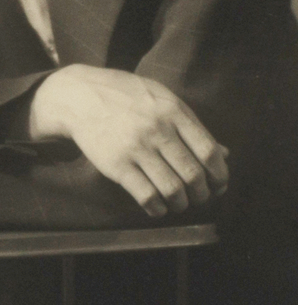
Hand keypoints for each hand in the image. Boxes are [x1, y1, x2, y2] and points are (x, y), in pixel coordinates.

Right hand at [29, 65, 228, 217]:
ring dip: (181, 204)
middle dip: (202, 194)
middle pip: (193, 175)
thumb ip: (192, 125)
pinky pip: (146, 197)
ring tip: (178, 202)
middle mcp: (157, 129)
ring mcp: (136, 148)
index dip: (220, 174)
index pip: (209, 151)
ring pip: (173, 190)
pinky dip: (158, 209)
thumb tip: (225, 154)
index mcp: (173, 111)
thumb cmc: (126, 96)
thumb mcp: (162, 99)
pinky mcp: (117, 165)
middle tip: (198, 197)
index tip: (218, 184)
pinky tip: (157, 206)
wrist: (80, 96)